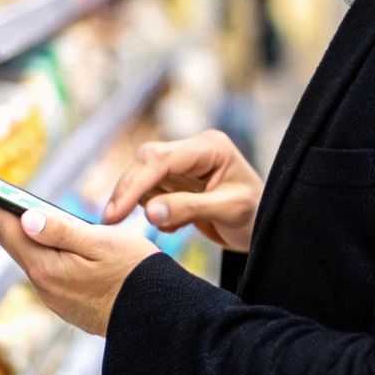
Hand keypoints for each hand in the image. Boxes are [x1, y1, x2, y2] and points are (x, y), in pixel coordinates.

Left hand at [0, 190, 159, 335]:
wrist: (157, 318)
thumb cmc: (137, 274)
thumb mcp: (102, 242)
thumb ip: (62, 231)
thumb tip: (25, 218)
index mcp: (47, 267)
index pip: (7, 230)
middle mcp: (44, 286)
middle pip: (14, 245)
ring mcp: (55, 298)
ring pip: (30, 260)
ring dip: (18, 237)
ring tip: (9, 216)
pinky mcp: (68, 305)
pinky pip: (46, 273)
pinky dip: (39, 253)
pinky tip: (43, 245)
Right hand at [103, 130, 262, 251]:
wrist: (265, 227)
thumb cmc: (255, 215)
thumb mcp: (228, 211)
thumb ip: (189, 209)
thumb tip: (149, 212)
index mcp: (210, 147)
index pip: (161, 158)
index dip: (133, 184)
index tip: (114, 213)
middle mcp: (194, 150)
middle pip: (145, 161)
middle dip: (127, 191)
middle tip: (109, 222)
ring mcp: (183, 164)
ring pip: (143, 177)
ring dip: (143, 203)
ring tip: (174, 227)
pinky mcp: (176, 180)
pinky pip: (150, 192)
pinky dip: (153, 210)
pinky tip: (176, 225)